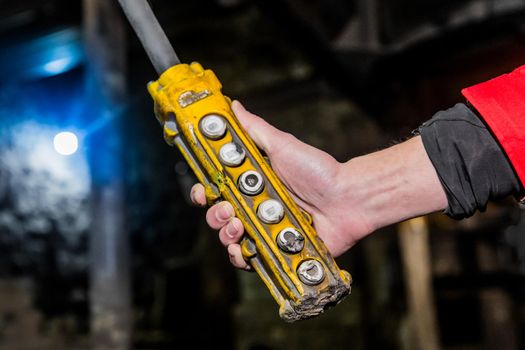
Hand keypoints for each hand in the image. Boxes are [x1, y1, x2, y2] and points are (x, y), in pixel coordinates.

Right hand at [190, 101, 374, 268]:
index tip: (204, 190)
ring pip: (230, 238)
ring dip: (226, 235)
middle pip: (218, 216)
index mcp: (251, 183)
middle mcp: (254, 207)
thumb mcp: (284, 146)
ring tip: (239, 226)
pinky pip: (250, 260)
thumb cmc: (319, 171)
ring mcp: (264, 229)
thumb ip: (256, 130)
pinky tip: (245, 250)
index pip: (217, 188)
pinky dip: (241, 258)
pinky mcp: (276, 249)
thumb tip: (235, 107)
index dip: (204, 191)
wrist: (348, 198)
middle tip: (228, 209)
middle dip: (215, 215)